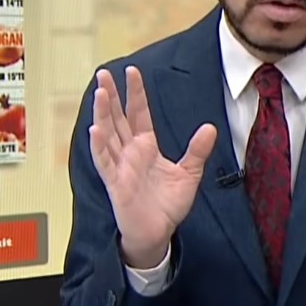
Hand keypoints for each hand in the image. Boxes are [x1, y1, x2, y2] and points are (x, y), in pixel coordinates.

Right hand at [89, 67, 216, 267]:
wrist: (158, 233)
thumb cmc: (168, 205)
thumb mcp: (189, 174)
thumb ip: (197, 150)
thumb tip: (210, 127)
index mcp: (147, 147)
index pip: (139, 114)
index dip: (136, 93)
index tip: (133, 71)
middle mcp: (130, 152)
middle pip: (118, 118)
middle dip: (111, 95)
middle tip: (104, 72)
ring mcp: (120, 166)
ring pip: (108, 135)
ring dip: (103, 113)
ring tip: (100, 92)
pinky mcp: (115, 183)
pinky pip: (104, 162)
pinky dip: (99, 146)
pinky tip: (95, 129)